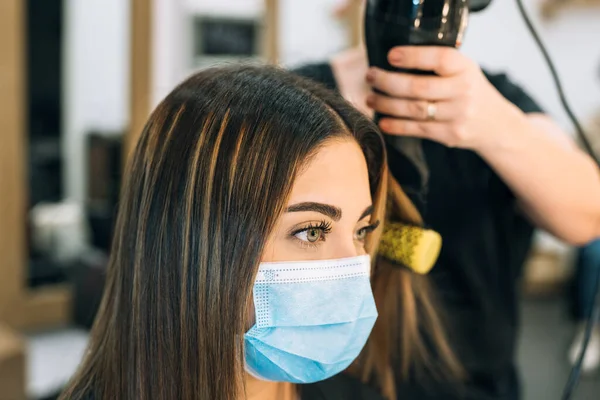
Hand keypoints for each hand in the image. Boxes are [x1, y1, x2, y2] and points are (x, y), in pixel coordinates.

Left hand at [365, 46, 515, 149]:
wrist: (496, 125)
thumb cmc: (470, 92)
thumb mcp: (464, 71)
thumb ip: (438, 66)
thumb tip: (394, 63)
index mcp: (465, 68)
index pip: (438, 58)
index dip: (413, 57)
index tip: (390, 56)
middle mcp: (463, 91)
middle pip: (418, 87)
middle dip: (388, 82)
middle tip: (370, 78)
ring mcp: (457, 114)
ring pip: (414, 109)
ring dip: (386, 104)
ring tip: (371, 98)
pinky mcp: (450, 134)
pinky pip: (417, 129)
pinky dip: (396, 125)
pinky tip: (382, 120)